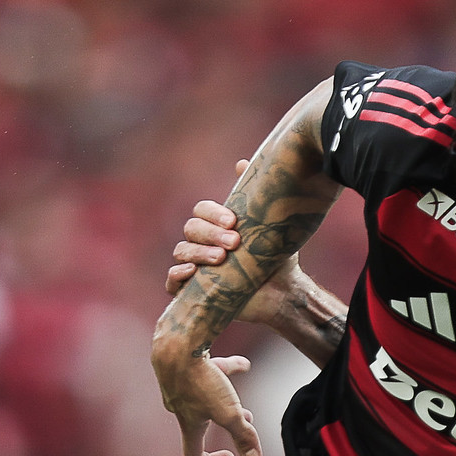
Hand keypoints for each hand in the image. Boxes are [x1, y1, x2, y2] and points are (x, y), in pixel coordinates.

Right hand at [152, 338, 260, 455]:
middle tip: (246, 420)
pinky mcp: (183, 365)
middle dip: (226, 425)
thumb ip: (244, 436)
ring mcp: (179, 385)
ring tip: (242, 400)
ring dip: (225, 400)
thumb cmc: (199, 380)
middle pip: (203, 423)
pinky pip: (207, 372)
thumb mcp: (229, 413)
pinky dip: (225, 370)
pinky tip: (244, 364)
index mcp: (189, 424)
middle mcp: (180, 406)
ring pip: (204, 397)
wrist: (177, 343)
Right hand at [165, 162, 302, 330]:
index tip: (234, 222)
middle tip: (234, 242)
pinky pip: (172, 281)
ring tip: (220, 258)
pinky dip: (177, 274)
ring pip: (182, 252)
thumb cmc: (275, 258)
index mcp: (216, 226)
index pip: (201, 211)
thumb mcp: (270, 226)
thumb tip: (242, 163)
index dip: (213, 214)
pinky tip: (192, 272)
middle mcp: (202, 244)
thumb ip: (257, 196)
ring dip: (198, 253)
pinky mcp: (192, 291)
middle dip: (211, 234)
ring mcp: (195, 267)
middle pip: (191, 229)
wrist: (284, 293)